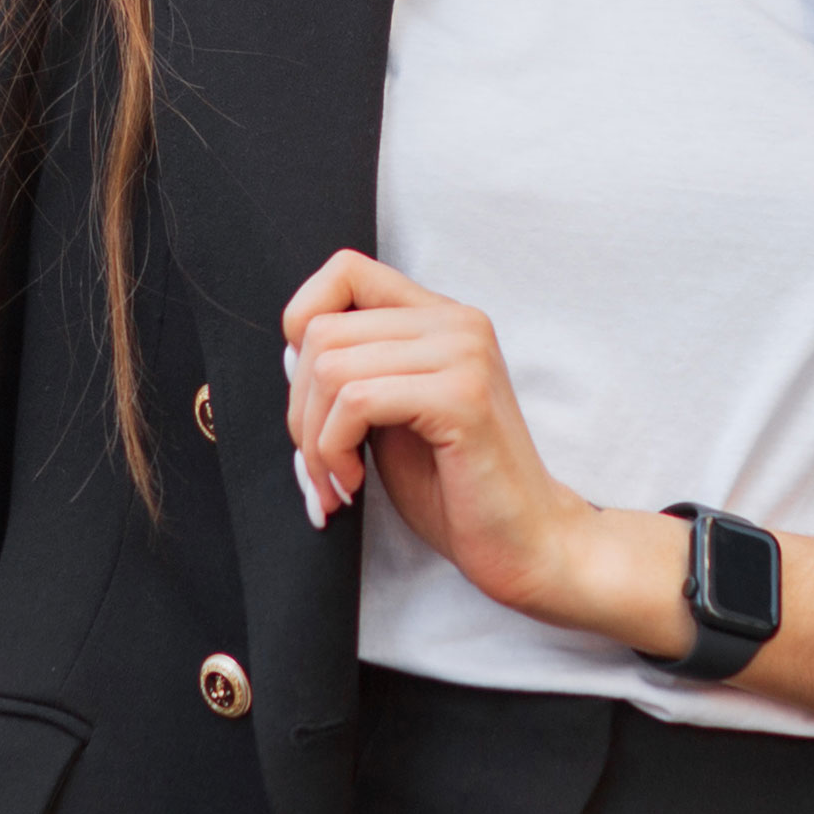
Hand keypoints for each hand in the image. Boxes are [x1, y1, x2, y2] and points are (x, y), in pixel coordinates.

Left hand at [281, 250, 675, 644]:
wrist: (523, 541)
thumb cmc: (455, 486)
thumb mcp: (390, 415)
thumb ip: (353, 373)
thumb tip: (291, 356)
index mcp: (439, 319)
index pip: (346, 271)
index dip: (302, 321)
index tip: (308, 392)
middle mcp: (456, 323)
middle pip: (322, 331)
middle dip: (299, 409)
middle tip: (319, 463)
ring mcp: (464, 354)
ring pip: (331, 367)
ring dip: (314, 439)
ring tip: (336, 478)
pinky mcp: (462, 397)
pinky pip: (356, 400)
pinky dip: (334, 448)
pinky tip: (354, 481)